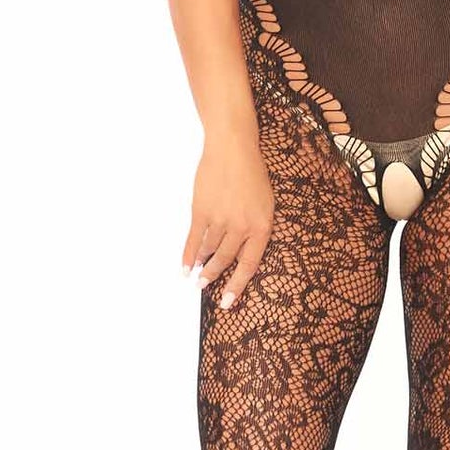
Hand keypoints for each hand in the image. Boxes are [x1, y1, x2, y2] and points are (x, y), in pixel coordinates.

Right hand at [184, 133, 274, 309]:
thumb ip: (254, 228)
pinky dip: (188, 255)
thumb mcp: (264, 203)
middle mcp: (242, 226)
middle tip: (206, 288)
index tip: (228, 301)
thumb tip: (239, 251)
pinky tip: (185, 266)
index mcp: (262, 225)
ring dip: (202, 265)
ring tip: (197, 277)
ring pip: (209, 251)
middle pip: (226, 260)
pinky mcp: (202, 211)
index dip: (238, 285)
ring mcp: (221, 219)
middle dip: (215, 277)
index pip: (250, 264)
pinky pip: (194, 239)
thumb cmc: (251, 173)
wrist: (233, 148)